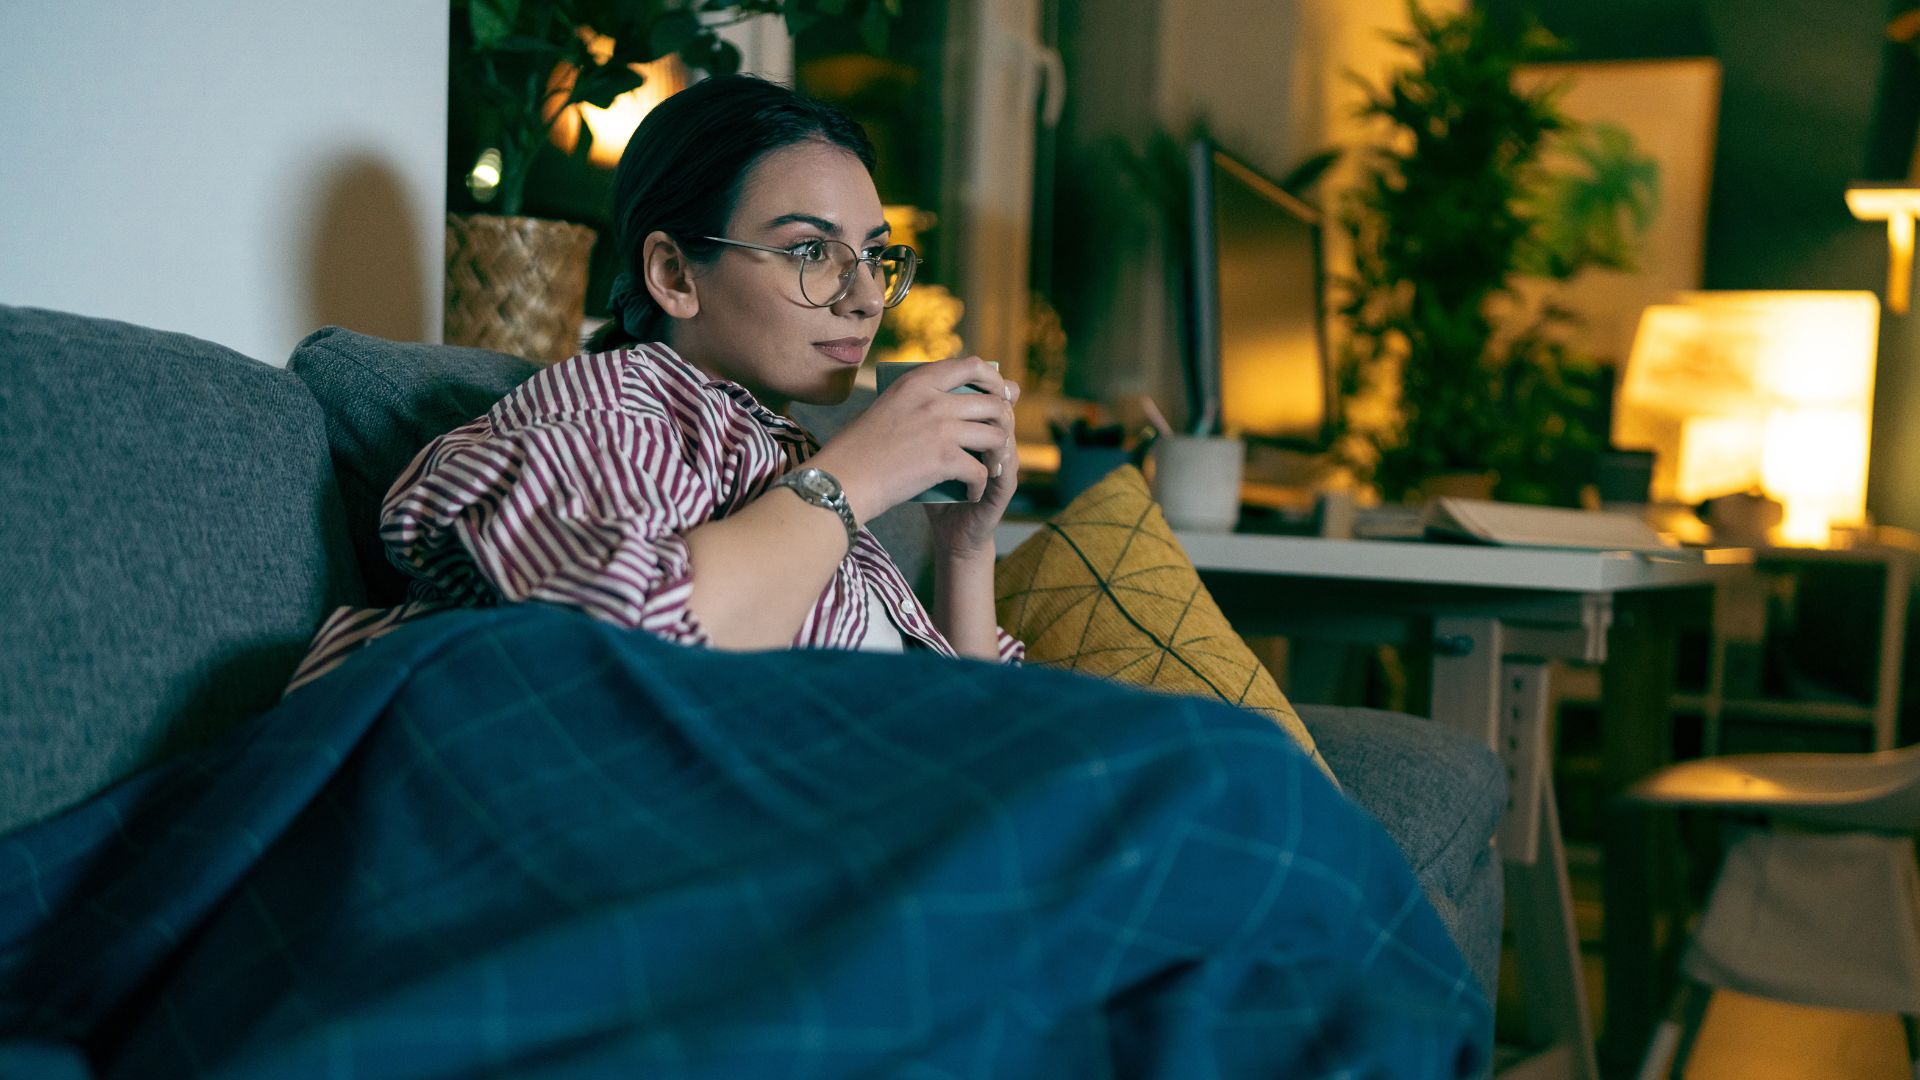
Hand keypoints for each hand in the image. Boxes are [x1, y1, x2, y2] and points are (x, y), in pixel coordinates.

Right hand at [808, 356, 1018, 531]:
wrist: (840, 480)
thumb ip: (922, 399)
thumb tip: (954, 401)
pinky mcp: (943, 458)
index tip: (1001, 395)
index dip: (995, 380)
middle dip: (1004, 422)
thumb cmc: (857, 450)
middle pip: (993, 402)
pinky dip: (980, 486)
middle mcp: (933, 398)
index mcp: (918, 381)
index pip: (972, 365)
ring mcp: (940, 427)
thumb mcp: (888, 408)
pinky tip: (971, 493)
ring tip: (990, 467)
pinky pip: (981, 471)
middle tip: (1000, 440)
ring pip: (995, 435)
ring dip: (998, 455)